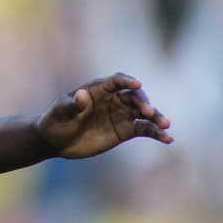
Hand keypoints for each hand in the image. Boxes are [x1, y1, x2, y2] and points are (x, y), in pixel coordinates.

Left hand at [37, 72, 172, 158]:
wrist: (56, 141)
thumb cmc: (55, 122)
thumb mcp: (59, 113)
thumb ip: (71, 105)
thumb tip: (82, 95)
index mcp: (98, 90)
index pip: (116, 81)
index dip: (127, 81)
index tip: (138, 84)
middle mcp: (113, 100)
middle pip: (134, 96)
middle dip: (143, 102)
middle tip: (149, 112)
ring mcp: (121, 115)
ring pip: (143, 113)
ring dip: (156, 117)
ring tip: (165, 125)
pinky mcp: (125, 130)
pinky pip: (144, 129)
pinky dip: (156, 133)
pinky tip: (168, 139)